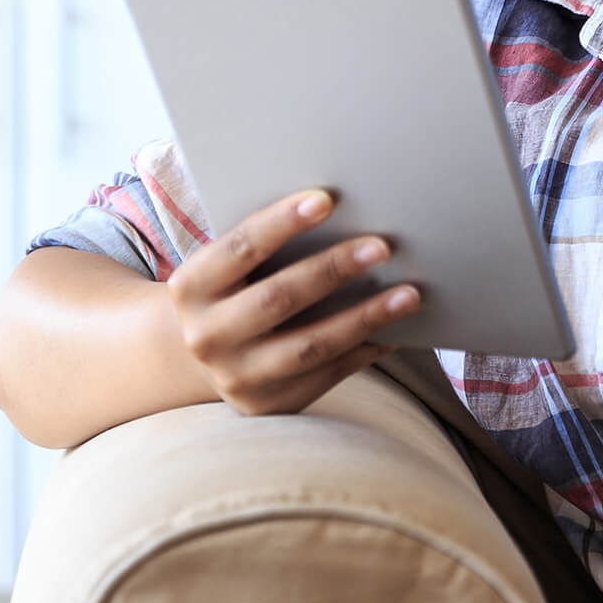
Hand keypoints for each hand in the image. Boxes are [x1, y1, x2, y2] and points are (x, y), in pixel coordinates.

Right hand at [167, 188, 424, 416]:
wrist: (205, 351)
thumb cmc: (237, 284)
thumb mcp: (234, 263)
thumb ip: (272, 242)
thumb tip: (348, 213)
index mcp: (192, 286)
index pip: (240, 247)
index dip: (282, 222)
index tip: (326, 199)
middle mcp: (206, 335)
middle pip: (278, 298)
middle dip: (334, 269)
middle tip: (383, 246)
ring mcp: (235, 376)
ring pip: (309, 345)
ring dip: (365, 317)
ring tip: (409, 294)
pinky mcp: (267, 403)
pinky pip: (326, 375)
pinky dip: (365, 350)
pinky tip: (397, 331)